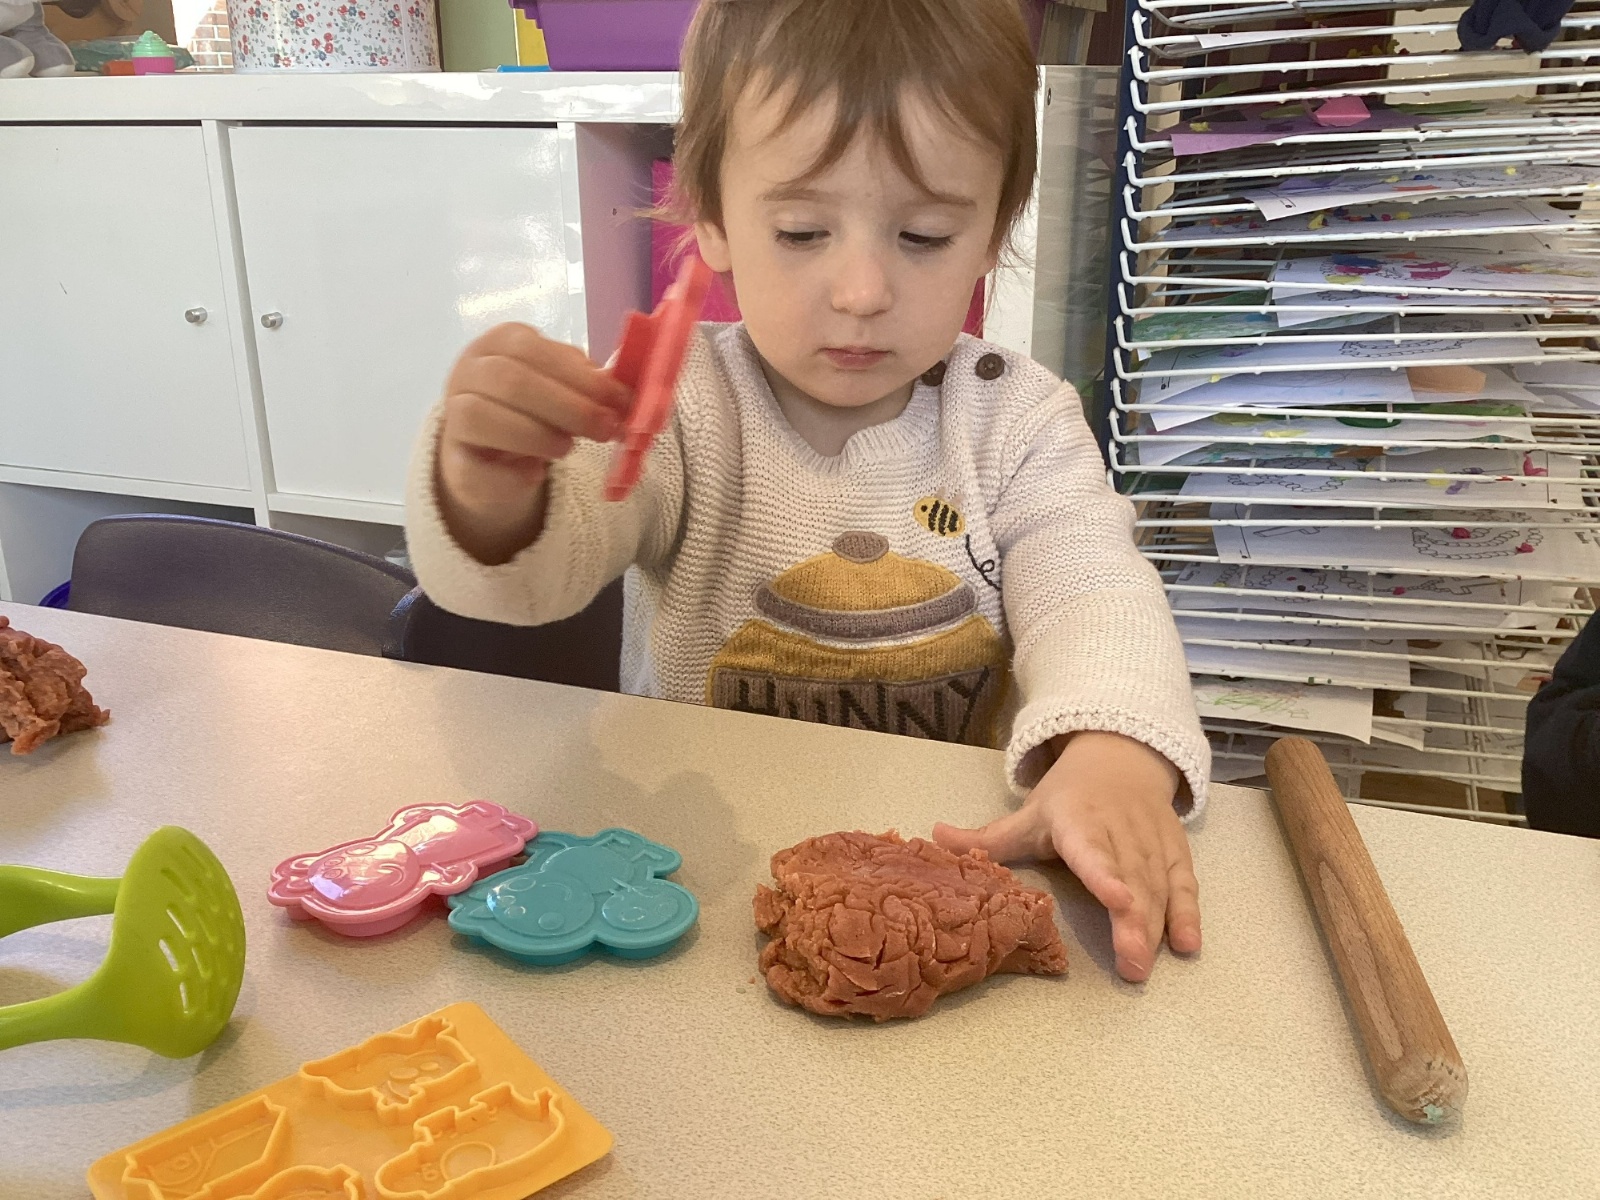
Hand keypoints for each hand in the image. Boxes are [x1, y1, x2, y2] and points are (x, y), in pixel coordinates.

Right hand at [436, 323, 632, 563]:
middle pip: (510, 380)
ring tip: (568, 448)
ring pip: (482, 415)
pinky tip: (536, 473)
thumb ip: (589, 386)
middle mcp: (468, 372)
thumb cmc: (533, 412)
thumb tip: (623, 395)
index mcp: (499, 344)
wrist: (491, 460)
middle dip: (567, 406)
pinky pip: (475, 465)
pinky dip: (512, 472)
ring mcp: (453, 416)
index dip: (580, 376)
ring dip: (535, 433)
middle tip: (605, 429)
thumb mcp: (564, 389)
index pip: (532, 349)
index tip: (619, 400)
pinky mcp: (452, 462)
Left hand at [933, 731, 1199, 982]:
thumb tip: (932, 839)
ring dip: (1157, 924)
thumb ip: (985, 837)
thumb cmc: (1069, 795)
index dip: (1105, 874)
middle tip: (1132, 965)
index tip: (1116, 900)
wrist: (1122, 756)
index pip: (1092, 849)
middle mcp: (1118, 829)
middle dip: (1133, 921)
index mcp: (1078, 819)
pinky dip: (1189, 912)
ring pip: (1157, 884)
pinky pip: (1183, 882)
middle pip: (1129, 876)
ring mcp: (1150, 840)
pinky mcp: (1174, 849)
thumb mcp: (1027, 814)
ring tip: (1147, 964)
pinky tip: (1188, 945)